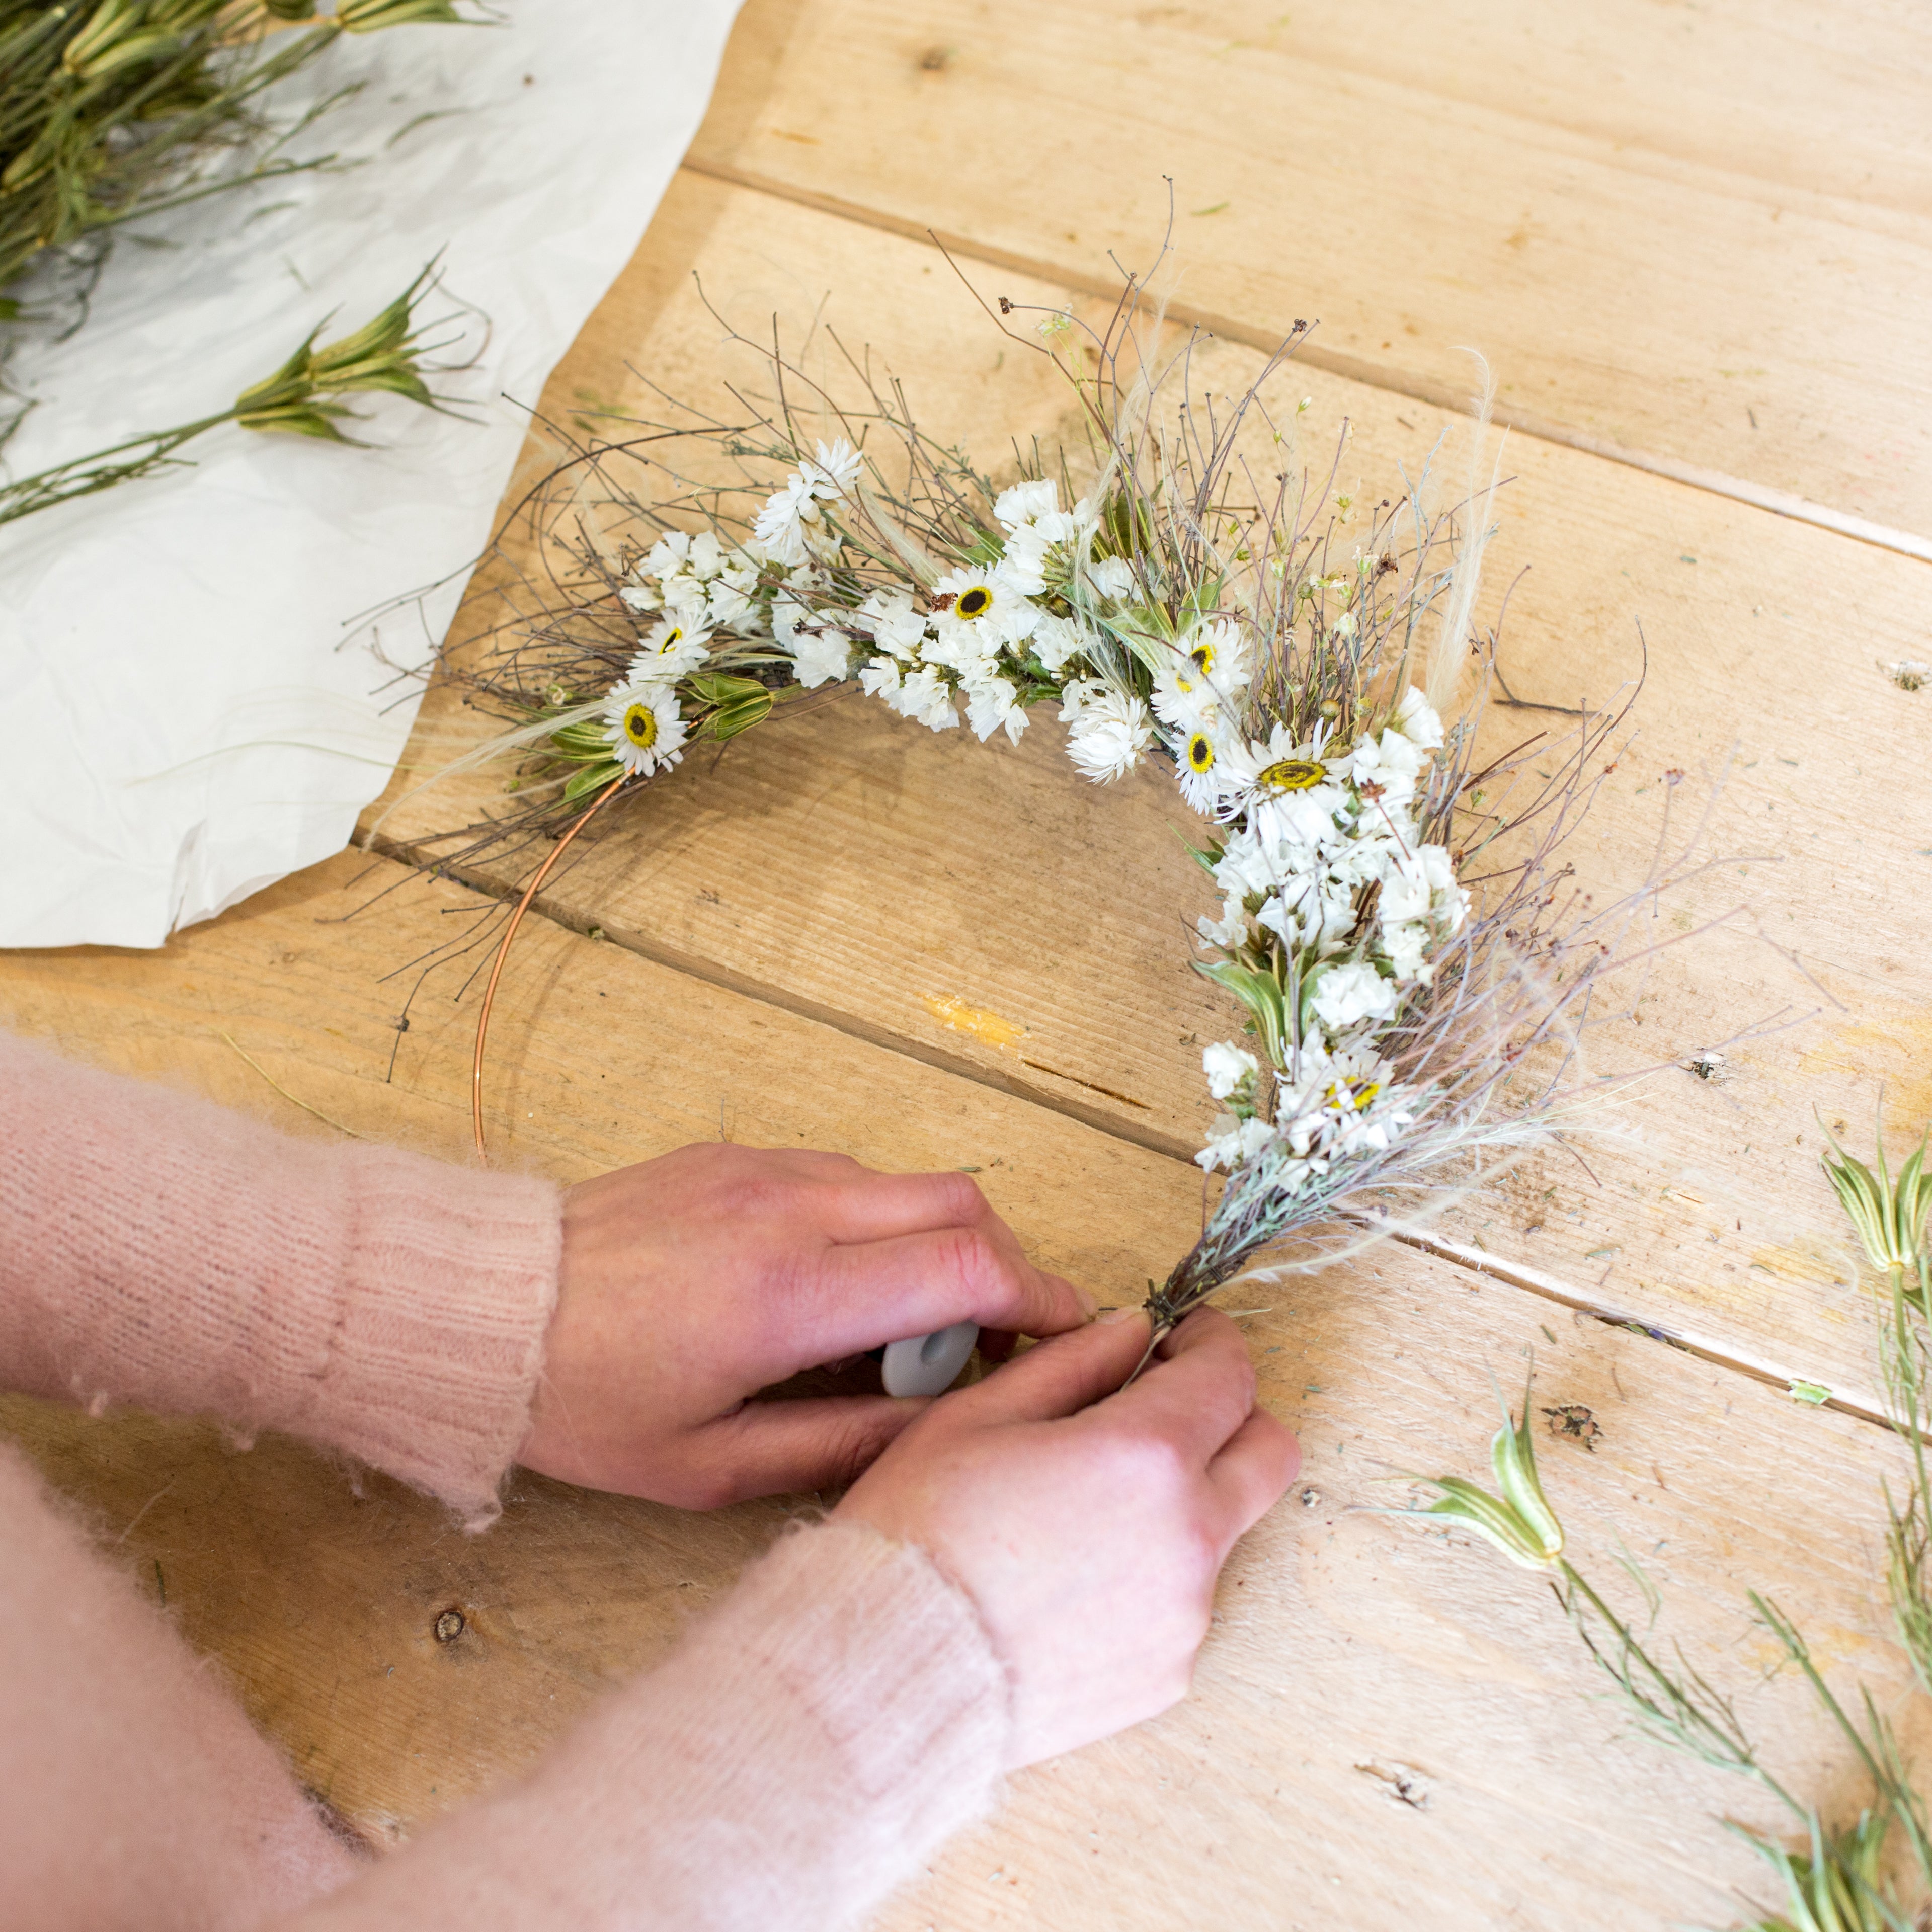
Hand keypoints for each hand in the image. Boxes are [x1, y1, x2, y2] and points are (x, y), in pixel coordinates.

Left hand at [518, 1144, 1093, 1508]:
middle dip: (1007, 1267)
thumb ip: (840, 1449)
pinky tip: (840, 1284)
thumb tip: (939, 1432)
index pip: (968, 1267)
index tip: (1059, 1338)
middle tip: (993, 1337)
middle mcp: (791, 1209)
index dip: (1039, 1301)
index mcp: (790, 1294)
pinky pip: (848, 1175)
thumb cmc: (584, 1400)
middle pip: (962, 1205)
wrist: (482, 1310)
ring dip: (940, 1244)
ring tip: (904, 1323)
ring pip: (908, 1184)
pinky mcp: (738, 1150)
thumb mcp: (710, 1466)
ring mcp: (764, 1166)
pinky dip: (879, 1223)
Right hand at [835, 1306, 1297, 1767]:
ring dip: (1184, 1496)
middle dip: (1231, 1413)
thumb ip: (1074, 1360)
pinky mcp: (1168, 1671)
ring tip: (1089, 1502)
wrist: (885, 1670)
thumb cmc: (918, 1533)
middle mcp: (1188, 1536)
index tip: (1178, 1336)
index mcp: (1146, 1456)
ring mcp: (1186, 1613)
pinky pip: (1185, 1598)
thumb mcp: (981, 1413)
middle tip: (1166, 1403)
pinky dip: (1152, 1569)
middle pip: (1268, 1452)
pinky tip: (1074, 1572)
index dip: (1208, 1340)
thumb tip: (1130, 1331)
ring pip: (1223, 1528)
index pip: (1229, 1373)